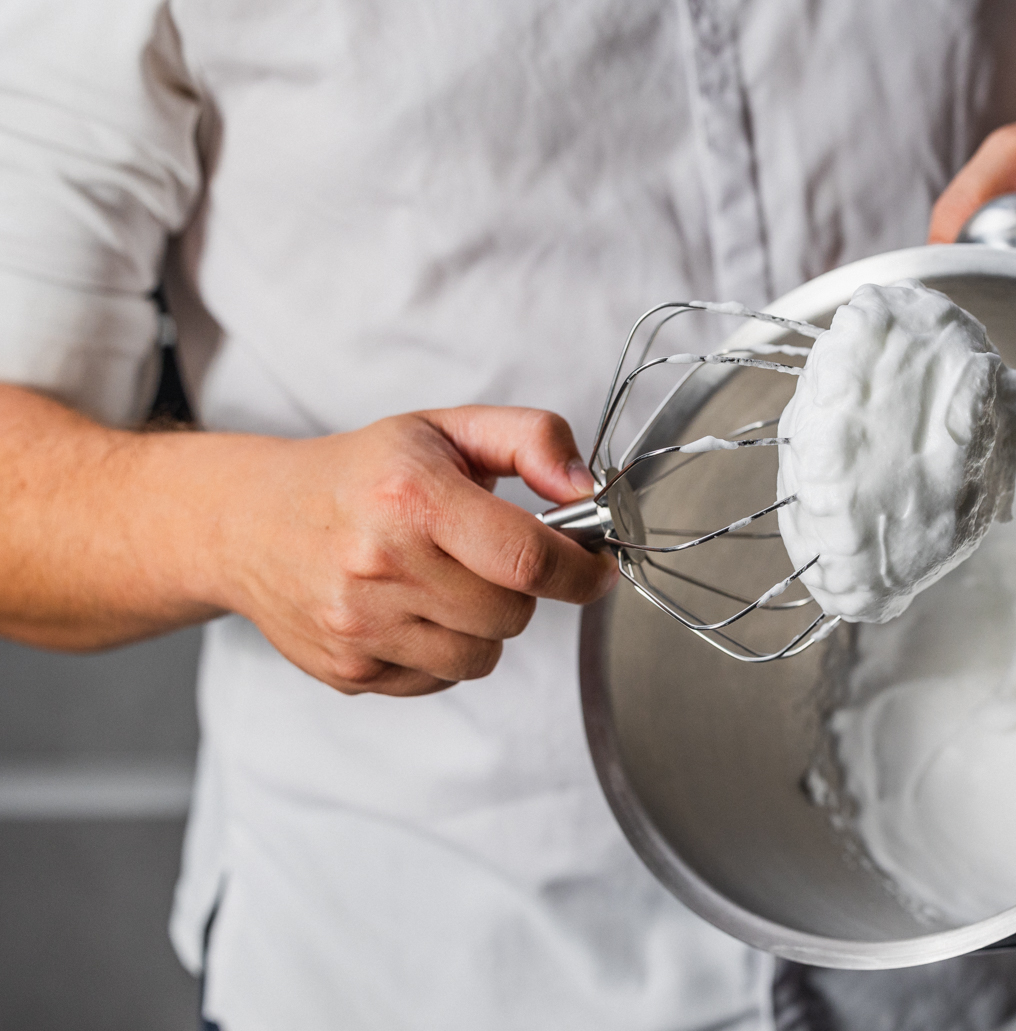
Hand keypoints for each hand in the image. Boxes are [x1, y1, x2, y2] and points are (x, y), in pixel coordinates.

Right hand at [210, 406, 616, 696]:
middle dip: (522, 591)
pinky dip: (442, 652)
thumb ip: (532, 439)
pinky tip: (411, 612)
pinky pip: (439, 681)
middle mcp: (381, 564)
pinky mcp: (349, 670)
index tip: (595, 569)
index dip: (580, 571)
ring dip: (483, 626)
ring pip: (481, 657)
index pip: (526, 557)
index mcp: (412, 497)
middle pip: (513, 614)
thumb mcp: (446, 430)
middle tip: (491, 561)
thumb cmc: (360, 474)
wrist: (249, 521)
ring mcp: (360, 625)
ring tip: (446, 585)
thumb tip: (586, 489)